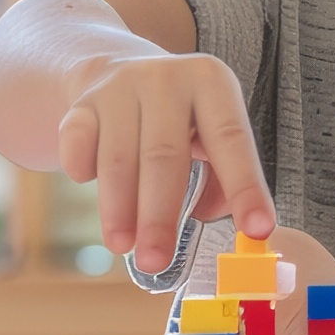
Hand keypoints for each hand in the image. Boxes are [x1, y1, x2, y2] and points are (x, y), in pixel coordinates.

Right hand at [58, 51, 273, 274]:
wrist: (118, 73)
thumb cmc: (178, 119)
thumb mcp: (210, 135)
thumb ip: (222, 178)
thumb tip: (214, 217)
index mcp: (213, 83)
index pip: (232, 140)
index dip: (245, 187)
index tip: (257, 230)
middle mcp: (168, 78)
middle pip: (165, 156)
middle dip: (160, 215)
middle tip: (157, 261)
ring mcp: (121, 87)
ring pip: (119, 158)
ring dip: (118, 208)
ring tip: (123, 246)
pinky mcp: (82, 103)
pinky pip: (78, 142)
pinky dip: (82, 168)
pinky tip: (87, 185)